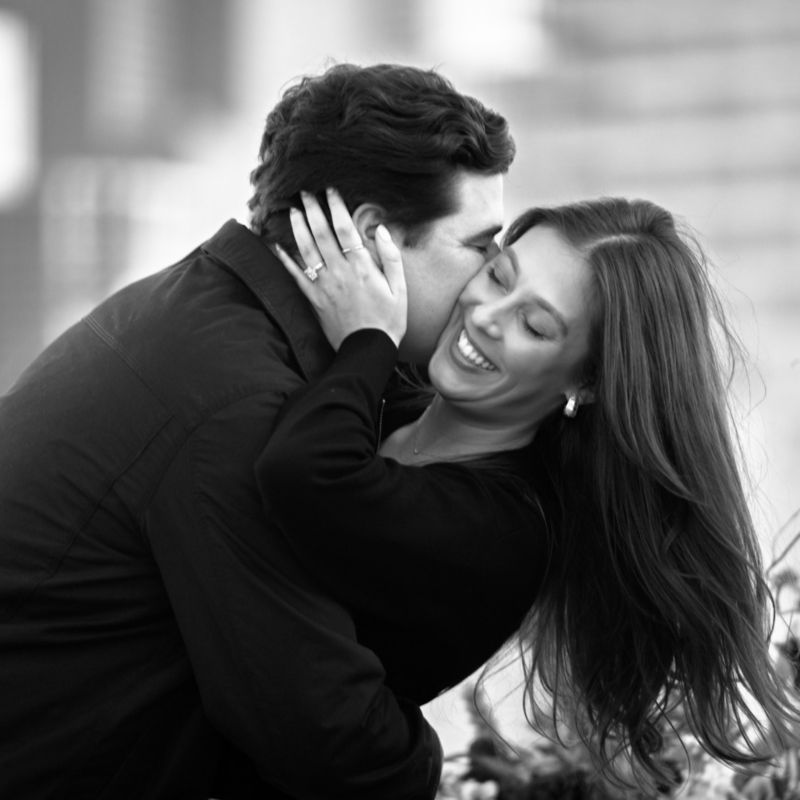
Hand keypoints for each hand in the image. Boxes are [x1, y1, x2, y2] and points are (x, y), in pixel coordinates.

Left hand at [274, 188, 406, 349]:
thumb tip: (383, 230)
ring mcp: (324, 286)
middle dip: (313, 210)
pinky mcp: (314, 299)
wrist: (367, 349)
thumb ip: (391, 257)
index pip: (346, 230)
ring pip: (307, 251)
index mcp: (362, 268)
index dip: (337, 207)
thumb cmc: (388, 320)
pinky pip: (297, 276)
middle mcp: (340, 273)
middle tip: (305, 193)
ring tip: (294, 211)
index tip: (331, 191)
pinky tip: (278, 246)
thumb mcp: (400, 289)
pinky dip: (286, 260)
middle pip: (322, 235)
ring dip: (298, 229)